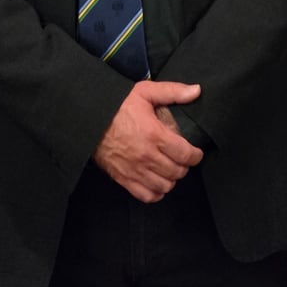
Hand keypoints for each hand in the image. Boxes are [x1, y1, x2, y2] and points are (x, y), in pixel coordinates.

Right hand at [93, 80, 203, 202]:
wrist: (90, 119)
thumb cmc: (118, 105)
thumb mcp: (146, 92)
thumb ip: (173, 92)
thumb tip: (197, 91)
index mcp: (154, 135)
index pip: (186, 154)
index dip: (196, 155)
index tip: (196, 152)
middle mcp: (147, 156)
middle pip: (177, 172)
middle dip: (184, 166)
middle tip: (182, 159)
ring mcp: (135, 170)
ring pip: (165, 186)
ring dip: (171, 179)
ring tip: (170, 169)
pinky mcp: (124, 179)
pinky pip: (147, 195)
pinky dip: (156, 192)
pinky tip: (157, 182)